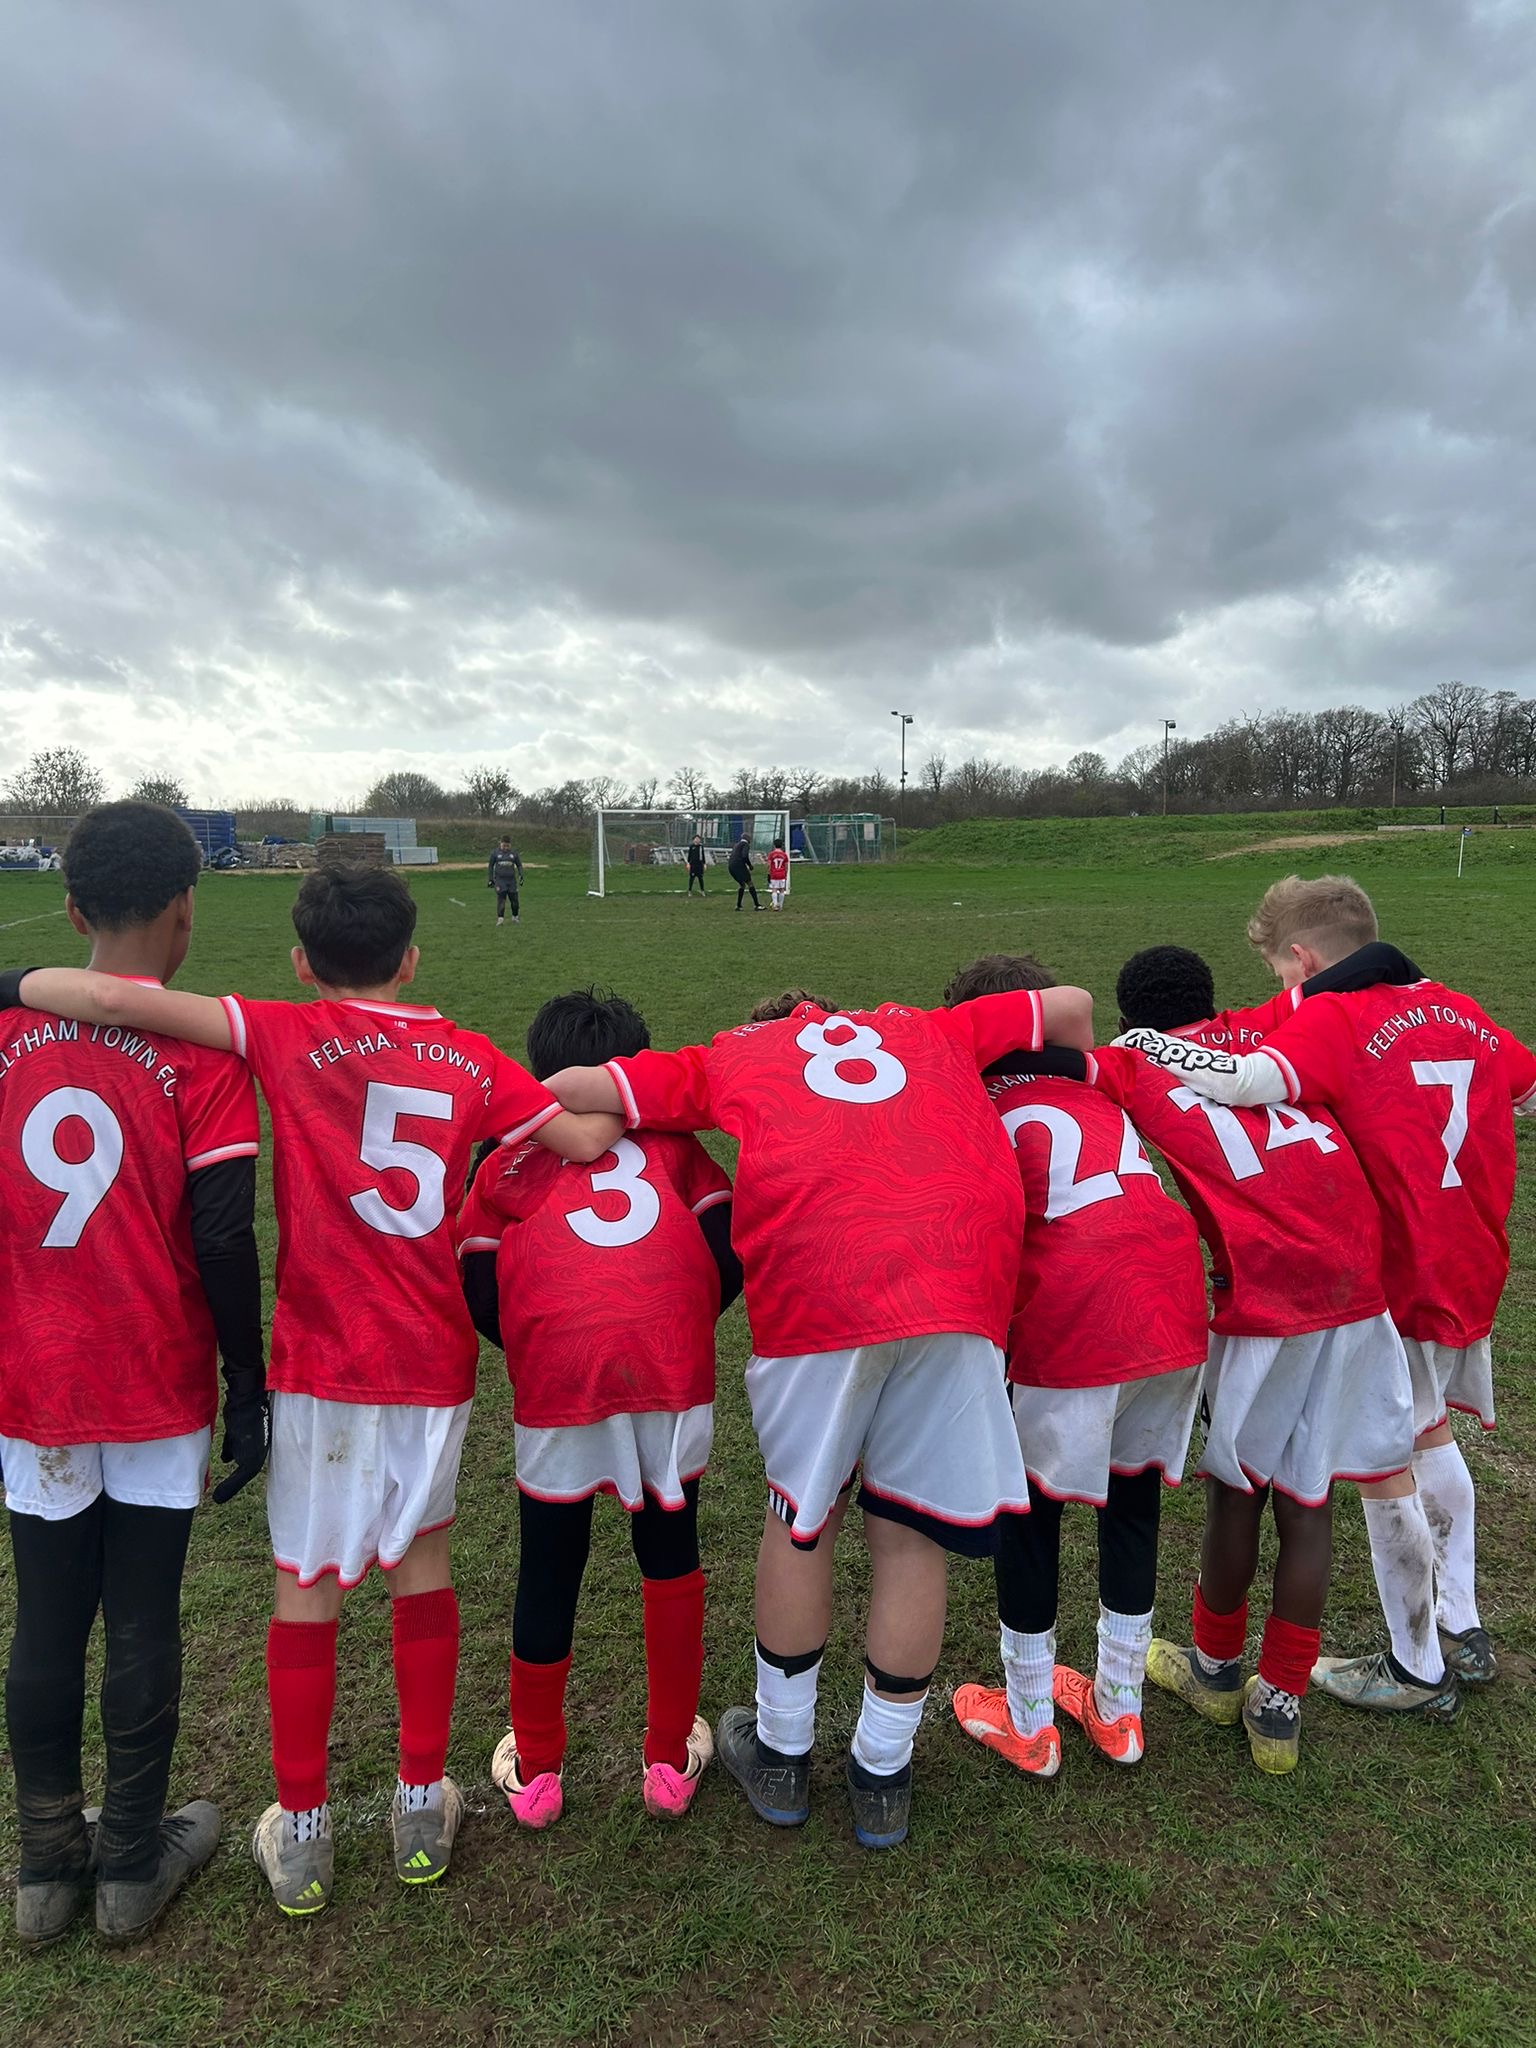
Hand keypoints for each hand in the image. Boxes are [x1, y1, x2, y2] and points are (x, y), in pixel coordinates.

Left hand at [212, 1378, 268, 1503]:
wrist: (245, 1400)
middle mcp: (255, 1448)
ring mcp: (246, 1437)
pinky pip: (231, 1444)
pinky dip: (227, 1450)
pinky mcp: (237, 1428)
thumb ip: (233, 1483)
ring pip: (237, 1455)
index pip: (249, 1476)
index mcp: (259, 1457)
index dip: (237, 1486)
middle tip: (223, 1490)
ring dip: (232, 1462)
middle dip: (236, 1477)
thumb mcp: (246, 1463)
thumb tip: (216, 1501)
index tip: (223, 1497)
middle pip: (245, 1467)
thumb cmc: (249, 1430)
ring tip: (223, 1473)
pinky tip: (224, 1456)